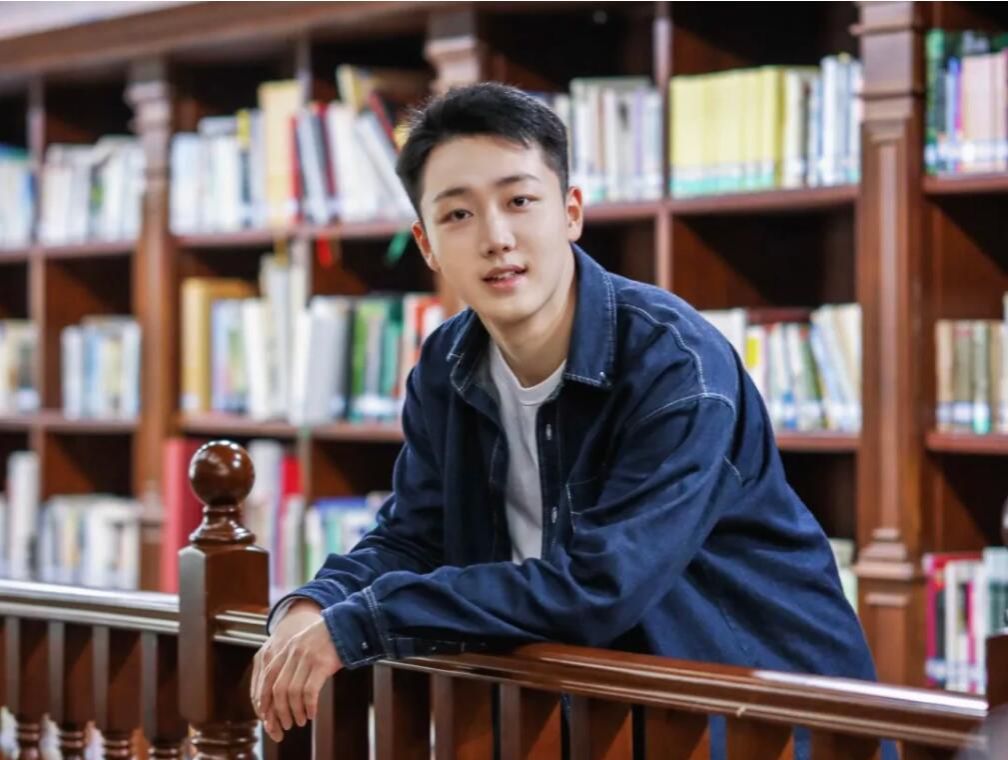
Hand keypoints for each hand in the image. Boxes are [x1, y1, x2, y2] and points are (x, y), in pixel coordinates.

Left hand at [251, 599, 342, 740]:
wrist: (347, 625)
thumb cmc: (327, 639)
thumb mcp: (303, 644)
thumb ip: (290, 660)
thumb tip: (281, 690)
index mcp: (286, 649)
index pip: (267, 677)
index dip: (264, 698)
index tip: (266, 714)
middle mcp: (294, 653)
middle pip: (278, 688)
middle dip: (279, 711)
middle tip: (285, 724)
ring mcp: (308, 658)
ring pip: (293, 692)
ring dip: (295, 711)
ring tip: (301, 721)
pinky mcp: (322, 664)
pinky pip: (310, 691)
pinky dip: (309, 706)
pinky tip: (312, 714)